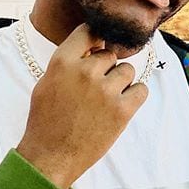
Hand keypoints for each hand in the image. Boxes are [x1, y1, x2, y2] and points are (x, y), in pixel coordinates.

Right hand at [17, 24, 148, 188]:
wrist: (51, 157)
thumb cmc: (47, 120)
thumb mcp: (48, 82)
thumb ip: (70, 62)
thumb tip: (93, 46)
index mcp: (63, 62)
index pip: (89, 31)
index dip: (96, 39)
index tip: (98, 47)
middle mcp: (85, 72)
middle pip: (110, 54)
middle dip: (106, 68)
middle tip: (96, 89)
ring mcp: (106, 91)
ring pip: (127, 70)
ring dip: (120, 82)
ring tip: (106, 100)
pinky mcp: (122, 110)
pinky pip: (141, 90)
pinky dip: (134, 97)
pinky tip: (121, 106)